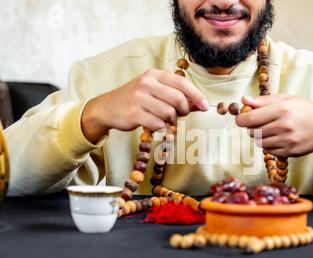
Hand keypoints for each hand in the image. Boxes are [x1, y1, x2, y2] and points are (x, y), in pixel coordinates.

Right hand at [81, 68, 208, 142]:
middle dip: (184, 110)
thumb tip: (199, 104)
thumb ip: (175, 95)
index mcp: (154, 74)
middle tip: (180, 114)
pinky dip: (160, 127)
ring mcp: (139, 98)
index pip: (182, 83)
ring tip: (163, 118)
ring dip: (170, 120)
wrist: (107, 108)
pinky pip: (158, 123)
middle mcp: (146, 83)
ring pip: (169, 112)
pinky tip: (154, 124)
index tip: (205, 106)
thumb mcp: (154, 91)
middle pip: (178, 99)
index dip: (196, 95)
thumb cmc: (136, 100)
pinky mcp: (134, 113)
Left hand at [235, 95, 312, 159]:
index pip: (250, 119)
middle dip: (252, 128)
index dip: (241, 120)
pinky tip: (279, 138)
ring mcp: (287, 141)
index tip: (241, 119)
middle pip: (252, 132)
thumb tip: (243, 100)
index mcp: (282, 109)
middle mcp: (284, 126)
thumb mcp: (286, 99)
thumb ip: (263, 101)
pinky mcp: (290, 152)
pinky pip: (269, 151)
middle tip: (260, 123)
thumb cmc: (306, 110)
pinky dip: (270, 145)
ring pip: (259, 143)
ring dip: (261, 137)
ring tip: (272, 130)